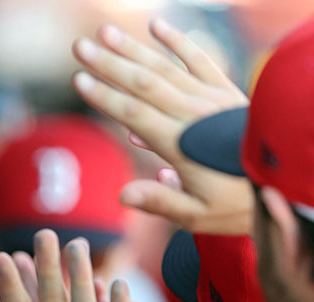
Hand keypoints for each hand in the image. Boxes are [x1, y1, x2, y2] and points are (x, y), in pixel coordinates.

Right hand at [72, 19, 253, 234]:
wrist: (283, 185)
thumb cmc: (236, 205)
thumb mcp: (196, 215)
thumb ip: (160, 202)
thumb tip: (122, 196)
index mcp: (182, 145)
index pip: (135, 114)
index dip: (105, 96)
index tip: (78, 80)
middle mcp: (195, 116)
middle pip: (145, 84)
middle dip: (109, 64)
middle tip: (80, 47)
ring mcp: (211, 99)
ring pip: (166, 68)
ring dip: (133, 49)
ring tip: (105, 32)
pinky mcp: (225, 91)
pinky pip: (200, 60)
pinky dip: (178, 42)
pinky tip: (156, 26)